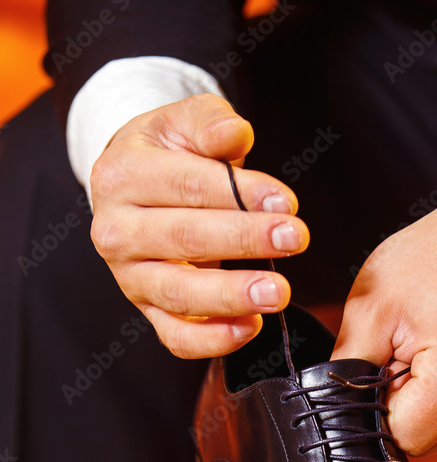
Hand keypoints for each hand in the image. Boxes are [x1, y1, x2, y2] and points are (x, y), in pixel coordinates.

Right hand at [90, 93, 308, 357]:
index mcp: (121, 175)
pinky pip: (177, 336)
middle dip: (244, 240)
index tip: (285, 202)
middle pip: (184, 239)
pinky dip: (213, 340)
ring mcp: (130, 277)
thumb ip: (209, 122)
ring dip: (232, 295)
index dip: (239, 193)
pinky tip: (251, 327)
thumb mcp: (184, 121)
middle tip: (294, 239)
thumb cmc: (171, 153)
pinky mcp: (149, 311)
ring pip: (179, 293)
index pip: (186, 185)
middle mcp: (116, 231)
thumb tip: (233, 133)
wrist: (138, 188)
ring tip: (278, 292)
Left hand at [332, 170, 436, 454]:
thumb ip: (346, 367)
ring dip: (422, 403)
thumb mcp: (372, 303)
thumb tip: (330, 407)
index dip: (375, 412)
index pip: (400, 438)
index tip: (376, 370)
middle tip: (398, 354)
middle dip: (399, 408)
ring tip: (422, 349)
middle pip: (423, 443)